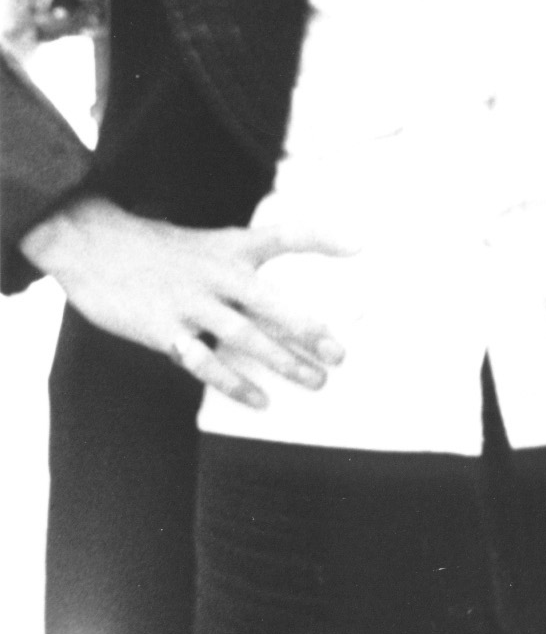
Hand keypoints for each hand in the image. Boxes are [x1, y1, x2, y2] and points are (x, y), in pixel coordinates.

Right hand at [21, 196, 345, 407]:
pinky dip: (233, 383)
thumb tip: (281, 301)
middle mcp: (218, 274)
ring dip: (283, 362)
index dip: (323, 237)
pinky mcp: (165, 330)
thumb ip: (244, 267)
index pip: (286, 235)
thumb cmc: (161, 249)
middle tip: (342, 354)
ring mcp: (192, 303)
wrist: (95, 246)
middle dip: (310, 330)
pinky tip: (259, 399)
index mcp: (233, 247)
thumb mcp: (210, 243)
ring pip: (246, 337)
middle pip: (273, 304)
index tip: (362, 245)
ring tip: (315, 381)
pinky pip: (204, 363)